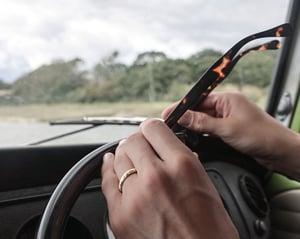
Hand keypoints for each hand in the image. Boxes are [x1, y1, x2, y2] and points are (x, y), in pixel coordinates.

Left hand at [101, 119, 238, 238]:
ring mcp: (135, 197)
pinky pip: (106, 181)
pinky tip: (111, 166)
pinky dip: (109, 170)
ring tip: (131, 158)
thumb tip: (169, 149)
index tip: (152, 132)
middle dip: (138, 141)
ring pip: (118, 158)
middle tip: (142, 146)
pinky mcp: (120, 215)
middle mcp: (157, 177)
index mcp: (183, 166)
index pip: (154, 128)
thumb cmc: (210, 232)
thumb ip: (185, 162)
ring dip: (125, 155)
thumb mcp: (206, 186)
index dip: (152, 128)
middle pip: (133, 141)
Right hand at [162, 92, 299, 179]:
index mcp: (227, 99)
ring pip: (204, 121)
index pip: (198, 99)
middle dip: (185, 117)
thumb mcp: (227, 128)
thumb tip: (183, 116)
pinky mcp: (229, 131)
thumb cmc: (262, 135)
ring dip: (192, 126)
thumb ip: (203, 123)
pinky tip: (193, 139)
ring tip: (177, 133)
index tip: (168, 114)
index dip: (182, 106)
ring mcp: (228, 119)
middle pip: (199, 110)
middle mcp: (226, 107)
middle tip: (169, 125)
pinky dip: (201, 134)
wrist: (281, 152)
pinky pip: (210, 130)